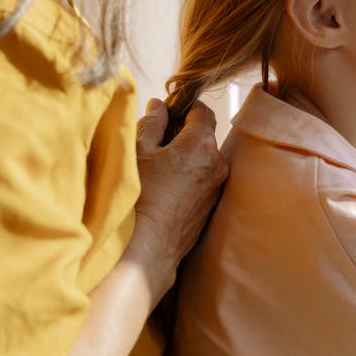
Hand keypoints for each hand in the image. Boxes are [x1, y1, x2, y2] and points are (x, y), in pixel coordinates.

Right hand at [127, 98, 227, 303]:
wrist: (146, 249)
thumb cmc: (140, 196)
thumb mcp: (138, 150)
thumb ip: (152, 122)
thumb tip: (159, 107)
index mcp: (202, 144)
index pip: (202, 111)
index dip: (184, 107)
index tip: (166, 111)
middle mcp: (216, 165)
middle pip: (204, 136)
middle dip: (182, 133)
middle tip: (155, 139)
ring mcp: (215, 189)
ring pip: (203, 160)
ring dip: (185, 157)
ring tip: (157, 166)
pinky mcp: (209, 209)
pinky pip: (201, 182)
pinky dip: (187, 177)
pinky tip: (163, 187)